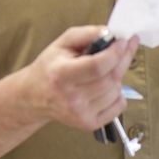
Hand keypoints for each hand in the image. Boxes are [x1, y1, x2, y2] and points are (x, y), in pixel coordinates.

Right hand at [21, 25, 138, 131]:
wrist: (34, 96)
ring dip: (117, 78)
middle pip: (110, 79)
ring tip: (104, 72)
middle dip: (121, 61)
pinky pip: (119, 107)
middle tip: (123, 49)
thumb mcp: (61, 43)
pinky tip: (105, 88)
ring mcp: (81, 113)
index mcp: (61, 74)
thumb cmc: (50, 67)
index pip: (97, 66)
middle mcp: (71, 97)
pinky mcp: (88, 123)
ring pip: (116, 91)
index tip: (122, 41)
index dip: (115, 53)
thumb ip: (86, 34)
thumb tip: (112, 35)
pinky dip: (117, 94)